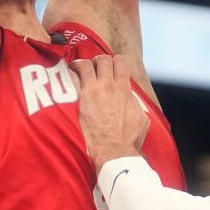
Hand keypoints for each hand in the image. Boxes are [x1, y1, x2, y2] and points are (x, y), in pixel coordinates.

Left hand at [70, 54, 150, 170]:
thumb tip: (131, 98)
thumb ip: (136, 103)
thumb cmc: (128, 139)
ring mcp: (92, 91)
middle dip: (98, 62)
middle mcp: (108, 86)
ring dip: (81, 65)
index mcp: (124, 89)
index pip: (120, 61)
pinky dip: (69, 76)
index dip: (116, 62)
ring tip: (78, 70)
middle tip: (95, 70)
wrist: (113, 150)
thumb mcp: (142, 119)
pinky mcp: (79, 100)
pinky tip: (67, 79)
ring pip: (84, 64)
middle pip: (102, 59)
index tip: (112, 69)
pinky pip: (71, 79)